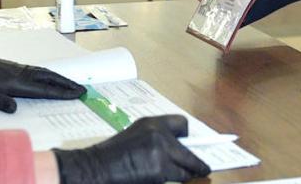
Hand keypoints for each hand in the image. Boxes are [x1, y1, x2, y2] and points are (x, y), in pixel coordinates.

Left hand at [0, 42, 85, 112]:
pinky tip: (49, 77)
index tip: (77, 94)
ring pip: (44, 72)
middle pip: (49, 78)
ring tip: (71, 84)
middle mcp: (20, 73)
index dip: (61, 92)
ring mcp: (18, 69)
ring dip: (59, 78)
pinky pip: (37, 70)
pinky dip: (49, 74)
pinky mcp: (13, 67)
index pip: (44, 88)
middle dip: (66, 84)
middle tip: (82, 89)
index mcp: (15, 82)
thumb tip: (15, 110)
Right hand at [54, 115, 209, 183]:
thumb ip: (156, 140)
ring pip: (187, 167)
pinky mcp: (160, 170)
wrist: (95, 168)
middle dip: (198, 162)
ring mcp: (161, 152)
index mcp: (151, 123)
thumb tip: (180, 150)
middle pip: (191, 150)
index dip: (189, 136)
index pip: (182, 124)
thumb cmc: (111, 157)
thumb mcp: (135, 137)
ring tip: (190, 176)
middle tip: (205, 168)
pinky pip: (178, 178)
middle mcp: (159, 134)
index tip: (195, 144)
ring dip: (188, 174)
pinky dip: (177, 181)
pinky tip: (170, 180)